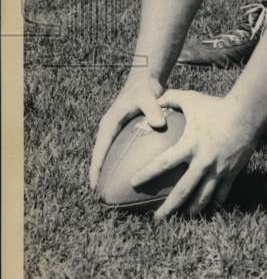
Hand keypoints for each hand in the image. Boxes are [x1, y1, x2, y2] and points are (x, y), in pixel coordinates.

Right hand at [89, 73, 165, 190]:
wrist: (145, 79)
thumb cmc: (145, 87)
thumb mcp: (148, 96)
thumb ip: (153, 109)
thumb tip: (160, 124)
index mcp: (109, 125)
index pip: (100, 151)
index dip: (96, 169)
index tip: (94, 187)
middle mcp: (109, 131)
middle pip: (101, 159)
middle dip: (100, 178)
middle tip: (102, 199)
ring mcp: (116, 134)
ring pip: (110, 158)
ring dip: (111, 175)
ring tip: (116, 196)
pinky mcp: (125, 135)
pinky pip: (122, 154)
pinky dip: (125, 166)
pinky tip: (139, 179)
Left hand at [129, 89, 260, 220]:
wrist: (248, 114)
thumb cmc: (217, 106)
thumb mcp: (192, 99)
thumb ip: (171, 99)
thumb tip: (156, 98)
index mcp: (190, 145)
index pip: (163, 163)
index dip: (147, 174)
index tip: (133, 183)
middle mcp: (203, 162)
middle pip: (183, 191)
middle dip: (169, 208)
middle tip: (157, 219)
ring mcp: (218, 169)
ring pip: (203, 197)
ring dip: (192, 210)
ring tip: (183, 218)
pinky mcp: (231, 172)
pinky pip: (222, 193)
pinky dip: (214, 202)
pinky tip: (209, 208)